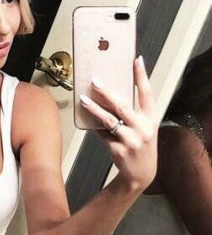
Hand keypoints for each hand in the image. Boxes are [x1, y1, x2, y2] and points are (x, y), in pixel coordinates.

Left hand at [79, 56, 157, 190]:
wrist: (141, 174)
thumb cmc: (140, 144)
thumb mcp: (144, 127)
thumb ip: (133, 112)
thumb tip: (109, 93)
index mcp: (151, 118)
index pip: (147, 93)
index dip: (142, 76)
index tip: (136, 60)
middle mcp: (143, 128)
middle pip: (122, 106)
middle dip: (107, 92)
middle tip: (94, 81)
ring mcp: (131, 140)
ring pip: (109, 120)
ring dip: (94, 108)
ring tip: (83, 99)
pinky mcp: (118, 150)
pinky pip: (102, 134)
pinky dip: (94, 126)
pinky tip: (87, 119)